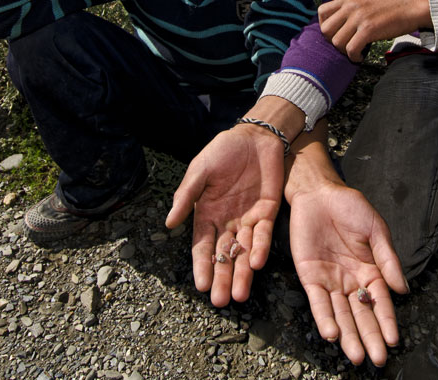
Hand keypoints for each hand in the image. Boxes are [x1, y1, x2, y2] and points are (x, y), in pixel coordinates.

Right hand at [165, 125, 284, 306]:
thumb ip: (187, 196)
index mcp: (206, 214)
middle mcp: (227, 221)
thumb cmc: (223, 151)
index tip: (200, 286)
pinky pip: (264, 235)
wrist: (256, 135)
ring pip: (245, 252)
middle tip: (221, 302)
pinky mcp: (268, 213)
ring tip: (240, 295)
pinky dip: (261, 249)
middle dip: (222, 278)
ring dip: (243, 273)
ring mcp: (248, 219)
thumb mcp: (200, 170)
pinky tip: (257, 264)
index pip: (202, 246)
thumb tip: (168, 224)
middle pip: (224, 255)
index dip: (202, 266)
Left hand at [290, 181, 407, 365]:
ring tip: (356, 355)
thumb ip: (387, 259)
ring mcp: (330, 280)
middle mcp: (351, 281)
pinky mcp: (310, 276)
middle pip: (361, 315)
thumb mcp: (375, 229)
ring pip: (340, 314)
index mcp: (371, 271)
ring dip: (348, 335)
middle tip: (377, 359)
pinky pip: (318, 301)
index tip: (394, 340)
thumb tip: (403, 289)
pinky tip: (331, 334)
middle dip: (370, 337)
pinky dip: (324, 318)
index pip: (381, 302)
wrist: (319, 192)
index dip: (387, 321)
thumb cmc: (350, 207)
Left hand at [318, 0, 430, 61]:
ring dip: (345, 52)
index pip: (322, 12)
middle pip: (326, 30)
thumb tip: (338, 27)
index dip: (325, 27)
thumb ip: (351, 10)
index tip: (337, 34)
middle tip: (346, 46)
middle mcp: (350, 7)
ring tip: (356, 52)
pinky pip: (351, 49)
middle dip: (333, 42)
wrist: (412, 6)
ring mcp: (359, 18)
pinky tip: (361, 56)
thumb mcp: (365, 2)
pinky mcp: (369, 29)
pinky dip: (354, 57)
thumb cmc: (391, 7)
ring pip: (337, 42)